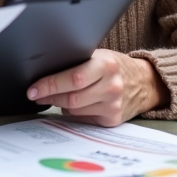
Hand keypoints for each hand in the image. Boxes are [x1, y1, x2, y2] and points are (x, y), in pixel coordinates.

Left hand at [26, 50, 167, 126]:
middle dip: (49, 96)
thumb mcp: (98, 56)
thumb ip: (77, 62)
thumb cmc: (113, 66)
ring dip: (59, 104)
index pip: (73, 78)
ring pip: (74, 109)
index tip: (33, 89)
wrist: (144, 82)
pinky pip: (83, 118)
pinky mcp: (112, 120)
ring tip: (53, 96)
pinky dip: (73, 112)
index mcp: (106, 65)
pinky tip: (71, 104)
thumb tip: (43, 71)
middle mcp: (112, 86)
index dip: (50, 84)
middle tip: (35, 94)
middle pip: (71, 97)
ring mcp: (113, 105)